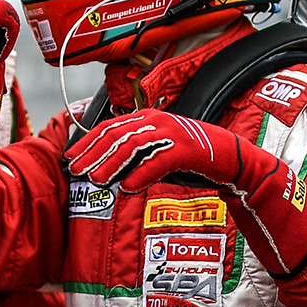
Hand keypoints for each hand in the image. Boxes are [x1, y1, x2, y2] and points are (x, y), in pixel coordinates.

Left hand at [65, 109, 306, 276]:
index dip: (89, 142)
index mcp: (150, 118)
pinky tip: (128, 188)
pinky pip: (159, 161)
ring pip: (134, 147)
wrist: (235, 162)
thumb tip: (109, 171)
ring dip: (113, 165)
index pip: (110, 127)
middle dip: (95, 153)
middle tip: (78, 171)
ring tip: (98, 181)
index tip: (71, 158)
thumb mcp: (159, 155)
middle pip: (118, 135)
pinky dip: (141, 175)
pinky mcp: (189, 149)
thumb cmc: (194, 162)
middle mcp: (159, 121)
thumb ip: (136, 157)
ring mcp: (175, 133)